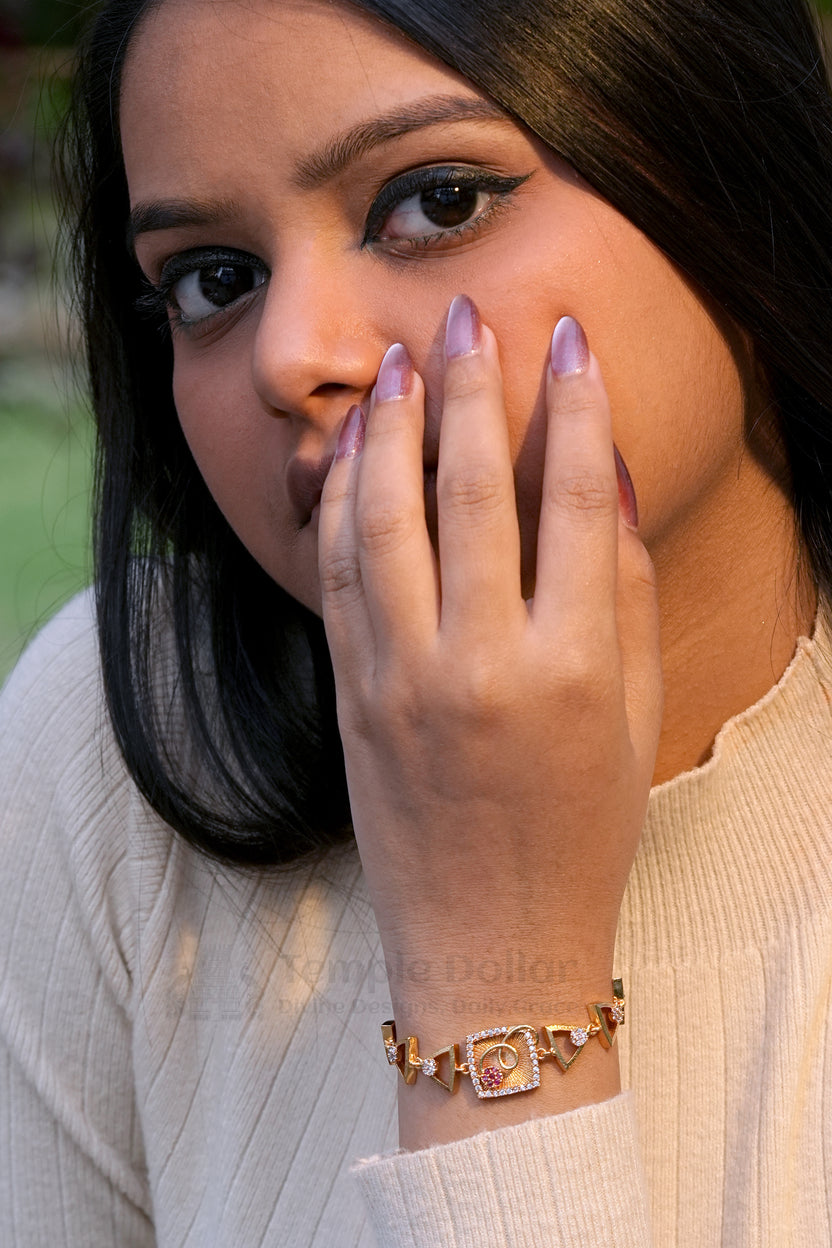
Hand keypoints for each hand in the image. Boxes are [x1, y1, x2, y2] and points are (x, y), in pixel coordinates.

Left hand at [319, 300, 661, 1137]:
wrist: (488, 942)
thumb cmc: (579, 834)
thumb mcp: (631, 717)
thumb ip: (622, 591)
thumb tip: (607, 475)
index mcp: (568, 667)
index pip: (571, 500)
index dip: (573, 405)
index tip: (566, 338)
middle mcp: (478, 662)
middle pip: (468, 490)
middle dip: (469, 387)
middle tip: (468, 315)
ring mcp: (399, 680)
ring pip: (382, 520)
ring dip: (388, 429)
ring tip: (397, 363)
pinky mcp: (349, 698)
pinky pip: (339, 579)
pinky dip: (340, 506)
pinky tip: (349, 453)